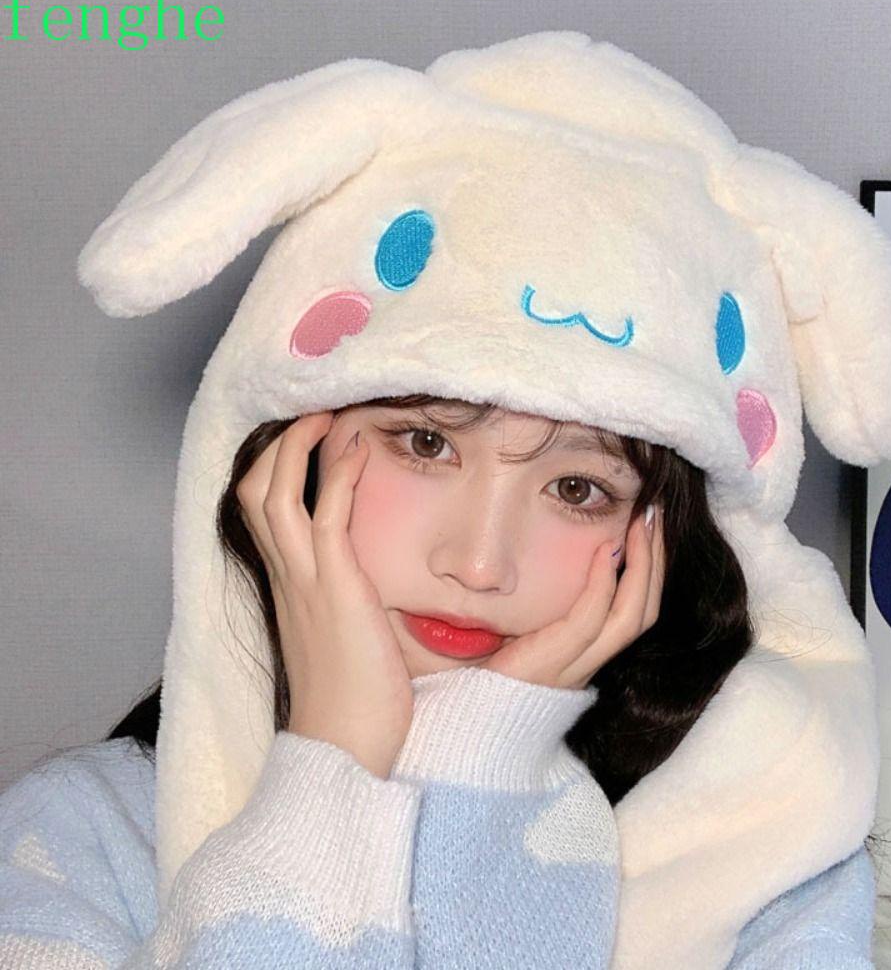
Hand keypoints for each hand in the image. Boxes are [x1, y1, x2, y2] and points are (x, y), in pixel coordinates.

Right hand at [235, 411, 413, 778]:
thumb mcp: (341, 639)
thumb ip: (344, 605)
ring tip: (326, 412)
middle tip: (311, 414)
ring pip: (274, 495)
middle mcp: (286, 578)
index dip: (276, 472)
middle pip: (253, 494)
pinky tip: (355, 446)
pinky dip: (336, 473)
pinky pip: (325, 514)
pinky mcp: (333, 586)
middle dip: (277, 448)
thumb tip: (367, 587)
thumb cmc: (352, 703)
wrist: (344, 750)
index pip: (263, 516)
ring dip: (298, 446)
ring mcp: (304, 580)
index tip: (303, 442)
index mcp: (288, 588)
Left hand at [483, 504, 664, 690]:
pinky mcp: (554, 662)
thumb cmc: (480, 676)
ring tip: (641, 525)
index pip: (634, 613)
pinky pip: (589, 621)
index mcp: (583, 657)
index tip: (646, 530)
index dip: (648, 572)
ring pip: (631, 617)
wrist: (465, 723)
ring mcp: (575, 666)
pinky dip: (602, 584)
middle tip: (655, 517)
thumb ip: (533, 607)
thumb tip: (532, 558)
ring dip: (643, 567)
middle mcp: (588, 664)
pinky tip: (606, 551)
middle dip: (656, 562)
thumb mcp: (515, 633)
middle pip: (644, 612)